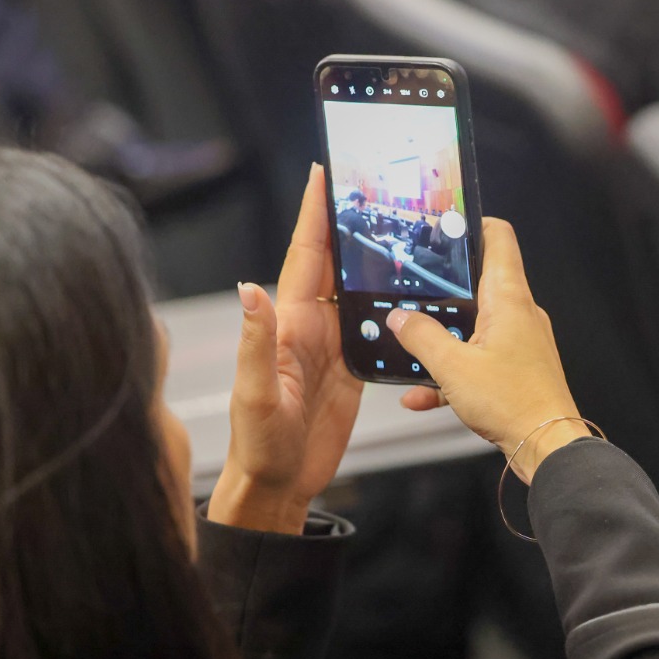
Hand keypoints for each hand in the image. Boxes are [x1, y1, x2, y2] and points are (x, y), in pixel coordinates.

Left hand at [210, 164, 363, 533]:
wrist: (277, 486)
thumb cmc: (260, 446)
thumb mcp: (257, 396)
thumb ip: (257, 342)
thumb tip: (250, 289)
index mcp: (291, 324)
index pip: (305, 257)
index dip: (313, 214)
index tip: (323, 172)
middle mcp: (310, 327)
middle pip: (333, 261)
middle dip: (347, 219)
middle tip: (369, 182)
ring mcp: (332, 345)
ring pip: (355, 288)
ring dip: (372, 256)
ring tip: (397, 223)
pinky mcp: (351, 368)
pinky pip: (373, 324)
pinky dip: (388, 301)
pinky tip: (408, 289)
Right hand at [387, 219, 585, 484]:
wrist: (547, 445)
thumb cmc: (511, 401)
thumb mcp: (453, 367)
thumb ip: (422, 338)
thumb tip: (399, 317)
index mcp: (509, 298)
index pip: (499, 239)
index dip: (474, 223)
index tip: (445, 222)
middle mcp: (519, 313)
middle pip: (481, 282)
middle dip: (444, 285)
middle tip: (411, 283)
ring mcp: (520, 342)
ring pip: (475, 325)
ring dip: (444, 335)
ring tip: (409, 343)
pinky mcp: (517, 369)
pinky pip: (479, 360)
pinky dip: (453, 372)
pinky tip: (421, 396)